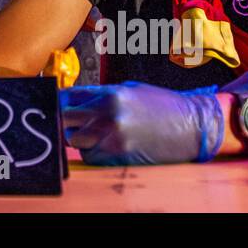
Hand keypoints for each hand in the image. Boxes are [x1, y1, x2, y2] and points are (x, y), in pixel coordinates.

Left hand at [59, 81, 224, 165]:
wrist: (192, 126)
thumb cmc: (162, 106)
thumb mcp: (130, 90)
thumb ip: (101, 96)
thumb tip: (75, 102)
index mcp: (110, 93)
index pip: (68, 96)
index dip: (59, 102)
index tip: (56, 105)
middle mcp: (107, 113)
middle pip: (65, 119)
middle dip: (65, 121)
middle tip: (71, 122)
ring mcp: (113, 136)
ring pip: (76, 141)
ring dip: (80, 139)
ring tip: (95, 134)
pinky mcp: (120, 155)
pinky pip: (92, 157)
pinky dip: (94, 153)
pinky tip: (107, 146)